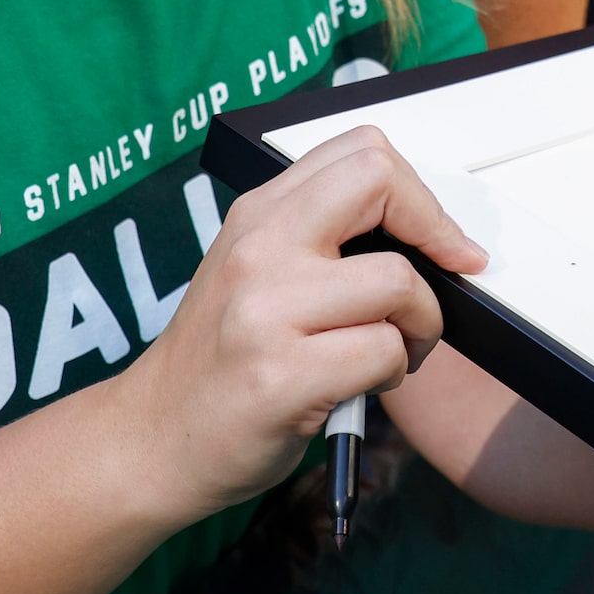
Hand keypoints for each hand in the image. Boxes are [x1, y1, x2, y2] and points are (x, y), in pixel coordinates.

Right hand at [111, 126, 486, 523]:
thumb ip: (321, 238)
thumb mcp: (258, 274)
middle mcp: (258, 249)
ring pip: (398, 282)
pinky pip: (385, 351)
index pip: (362, 151)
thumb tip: (425, 231)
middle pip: (381, 183)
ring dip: (420, 325)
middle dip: (435, 234)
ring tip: (393, 350)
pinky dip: (394, 372)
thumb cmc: (223, 361)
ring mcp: (265, 311)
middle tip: (438, 282)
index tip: (442, 241)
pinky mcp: (281, 376)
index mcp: (258, 215)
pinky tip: (363, 386)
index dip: (418, 194)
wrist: (152, 442)